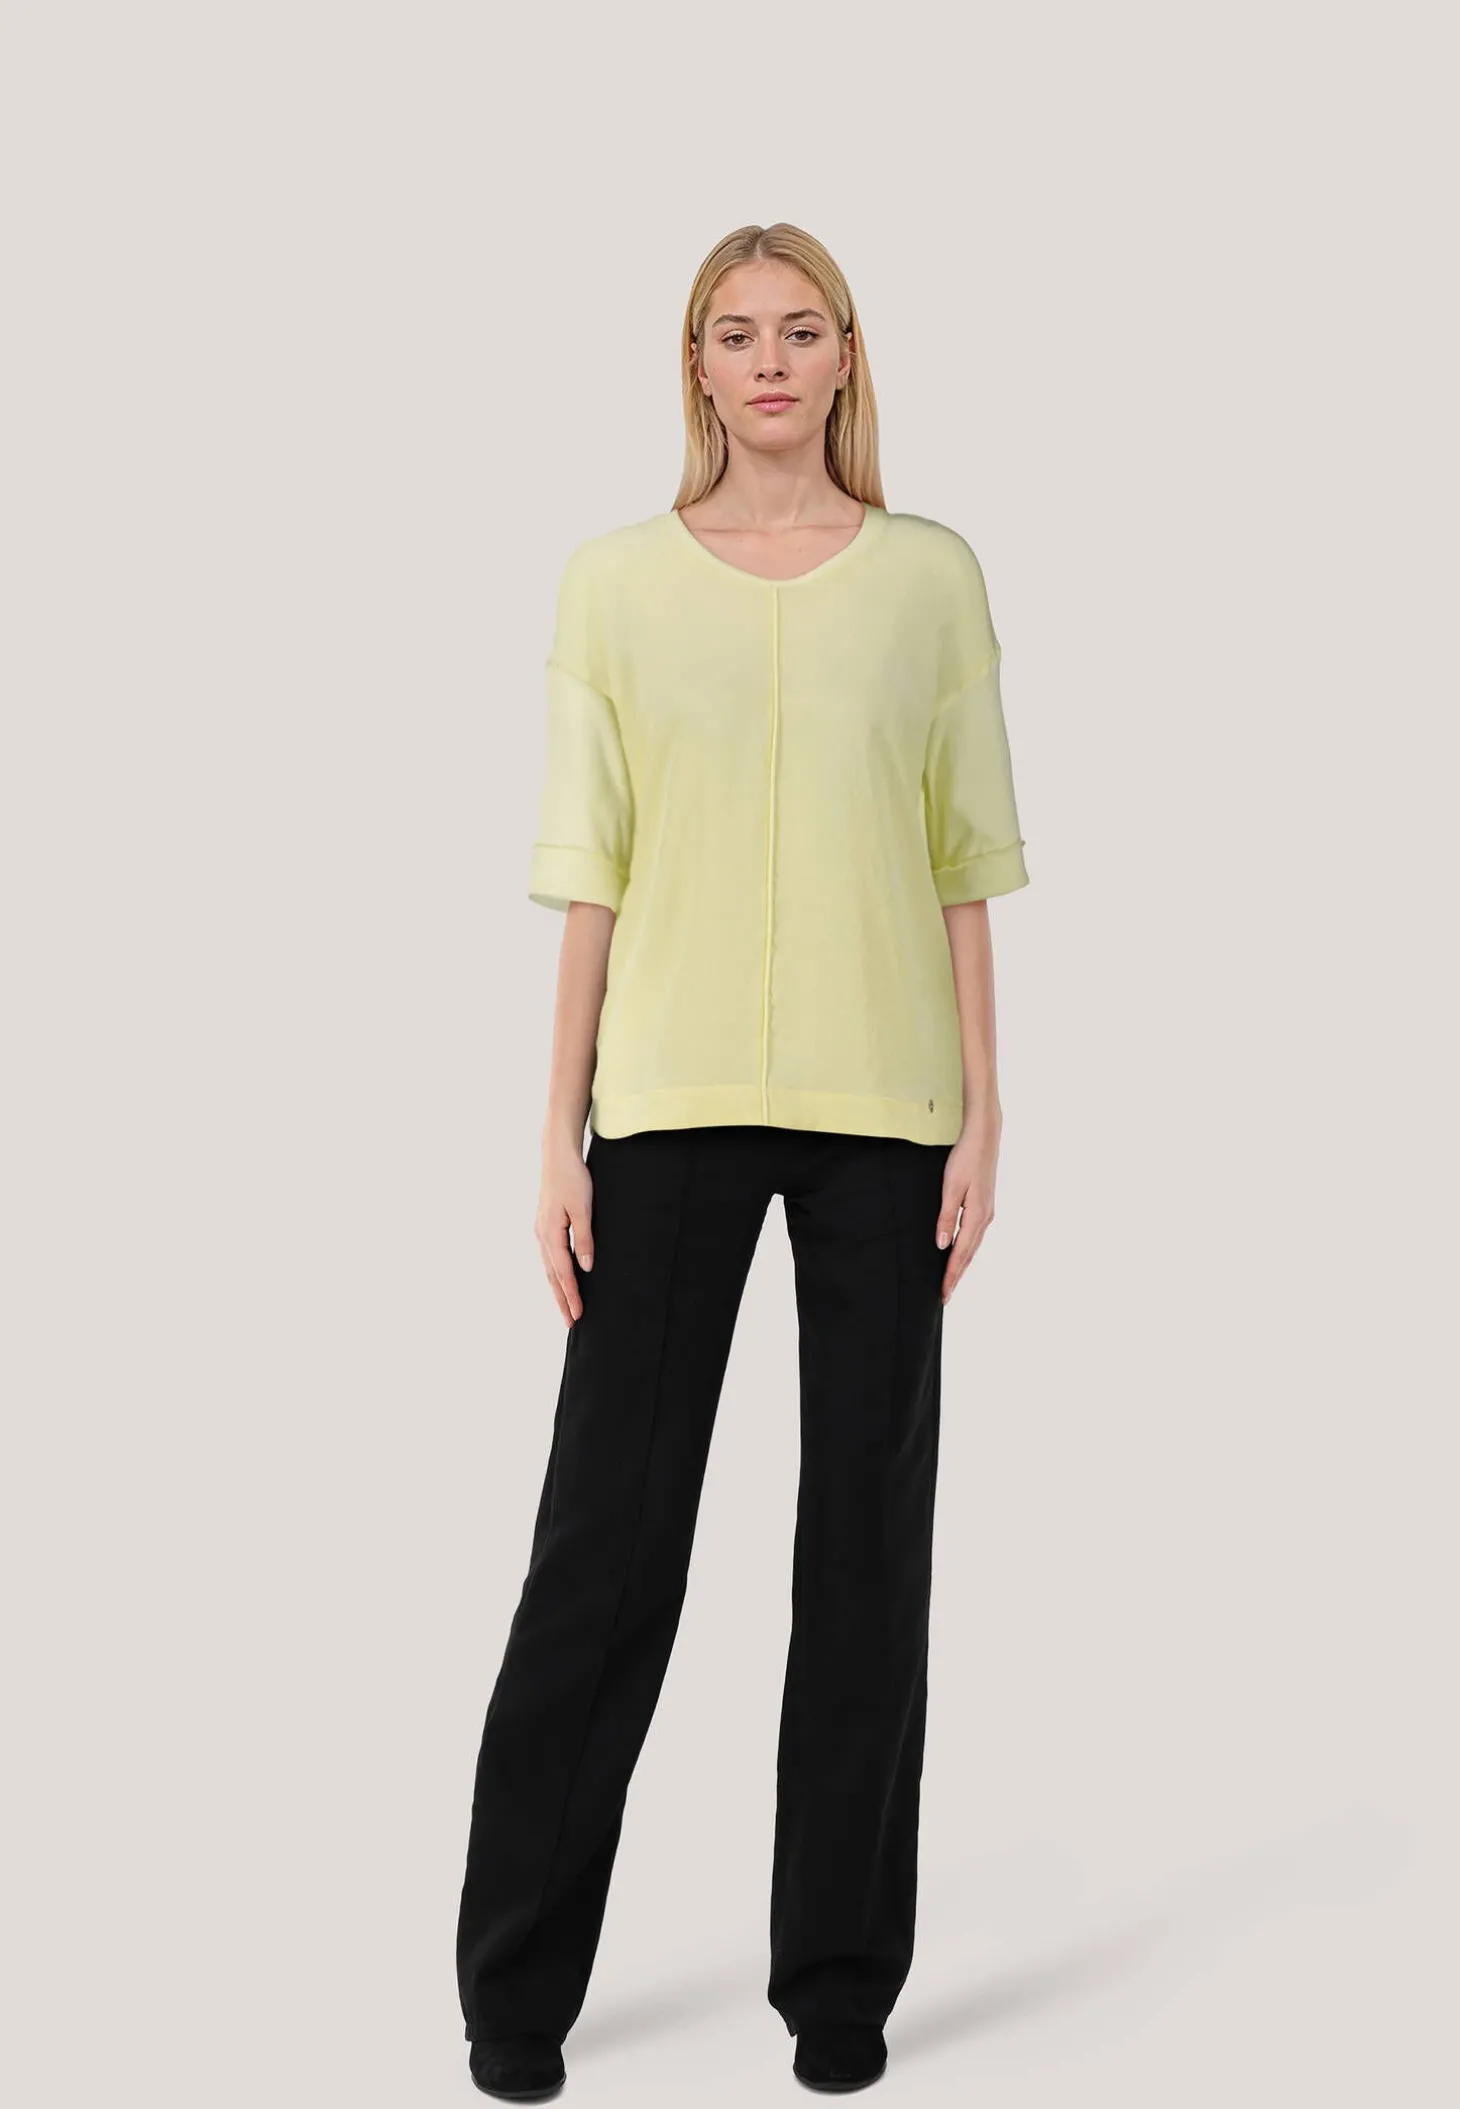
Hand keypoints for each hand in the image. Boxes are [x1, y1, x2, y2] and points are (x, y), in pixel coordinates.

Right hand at [536, 1134, 595, 1325]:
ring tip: (566, 1308)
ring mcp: (541, 1231)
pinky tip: (561, 1279)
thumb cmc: (572, 1179)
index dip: (571, 1295)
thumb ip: (584, 1238)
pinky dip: (555, 1273)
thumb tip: (586, 1267)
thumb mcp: (583, 1209)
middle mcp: (542, 1236)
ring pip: (549, 1268)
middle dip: (562, 1300)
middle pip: (552, 1276)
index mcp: (550, 1234)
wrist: (557, 1155)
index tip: (578, 1314)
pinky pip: (549, 1257)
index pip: (563, 1272)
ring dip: (558, 1289)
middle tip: (571, 1323)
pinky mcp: (545, 1225)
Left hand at [935, 1109, 1001, 1303]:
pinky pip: (975, 1235)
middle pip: (969, 1254)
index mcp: (976, 1217)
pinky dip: (967, 1249)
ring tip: (951, 1280)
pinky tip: (961, 1251)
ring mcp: (987, 1212)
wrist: (984, 1137)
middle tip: (945, 1296)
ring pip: (973, 1246)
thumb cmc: (966, 1159)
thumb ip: (946, 1217)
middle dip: (957, 1276)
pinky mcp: (984, 1205)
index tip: (944, 1294)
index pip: (960, 1254)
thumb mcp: (951, 1187)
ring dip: (962, 1264)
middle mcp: (985, 1218)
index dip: (951, 1275)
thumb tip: (942, 1245)